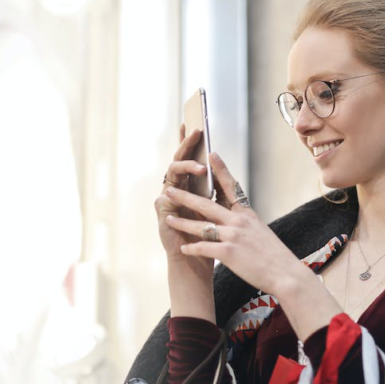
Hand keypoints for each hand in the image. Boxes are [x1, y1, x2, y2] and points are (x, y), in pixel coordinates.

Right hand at [155, 123, 212, 270]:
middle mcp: (177, 189)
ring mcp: (167, 199)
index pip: (189, 158)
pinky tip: (181, 189)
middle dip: (187, 144)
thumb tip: (222, 163)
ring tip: (200, 166)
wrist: (198, 261)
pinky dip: (176, 192)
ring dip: (186, 167)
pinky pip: (166, 196)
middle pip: (180, 160)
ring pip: (172, 174)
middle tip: (197, 130)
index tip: (194, 122)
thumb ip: (218, 186)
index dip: (189, 141)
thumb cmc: (209, 235)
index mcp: (190, 185)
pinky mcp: (163, 213)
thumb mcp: (218, 206)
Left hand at [164, 152, 305, 295]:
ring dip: (182, 223)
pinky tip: (183, 249)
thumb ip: (246, 223)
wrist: (285, 273)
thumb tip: (236, 218)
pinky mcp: (228, 253)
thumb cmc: (274, 256)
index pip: (231, 187)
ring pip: (201, 226)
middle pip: (206, 205)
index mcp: (247, 214)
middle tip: (170, 190)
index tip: (211, 154)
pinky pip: (204, 248)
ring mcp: (233, 236)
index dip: (221, 170)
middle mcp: (239, 221)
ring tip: (168, 219)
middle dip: (186, 197)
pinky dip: (192, 248)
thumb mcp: (261, 232)